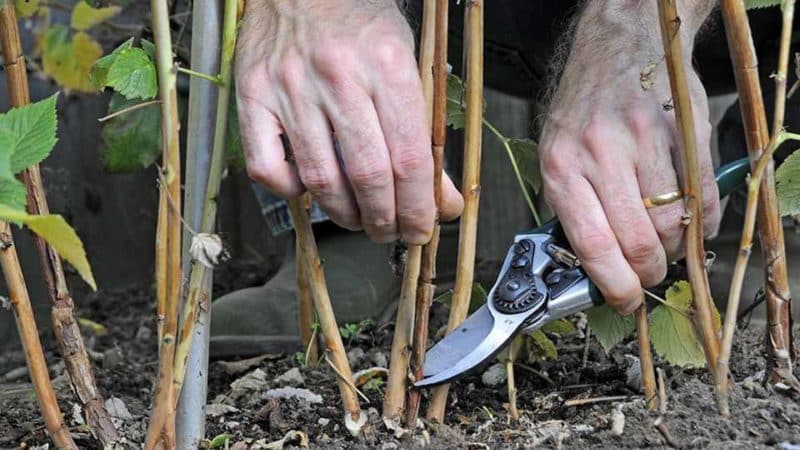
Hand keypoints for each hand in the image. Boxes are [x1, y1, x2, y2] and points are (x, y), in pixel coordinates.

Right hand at [235, 0, 462, 243]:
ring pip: (320, 178)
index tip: (422, 227)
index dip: (419, 206)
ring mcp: (289, 87)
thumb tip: (442, 198)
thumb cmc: (359, 20)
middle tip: (391, 231)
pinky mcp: (252, 95)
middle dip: (385, 219)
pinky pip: (267, 167)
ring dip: (345, 214)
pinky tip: (308, 188)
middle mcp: (337, 76)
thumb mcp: (406, 64)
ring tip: (359, 219)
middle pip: (368, 175)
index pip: (409, 158)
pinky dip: (290, 191)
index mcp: (387, 64)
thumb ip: (424, 133)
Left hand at [539, 1, 719, 314]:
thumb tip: (587, 267)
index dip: (613, 284)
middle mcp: (600, 153)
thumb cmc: (582, 108)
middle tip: (647, 277)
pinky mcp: (683, 131)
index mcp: (561, 166)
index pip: (591, 244)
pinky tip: (691, 224)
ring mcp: (645, 141)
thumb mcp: (555, 155)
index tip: (623, 301)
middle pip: (637, 241)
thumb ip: (570, 207)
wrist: (618, 47)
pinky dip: (702, 223)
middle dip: (647, 273)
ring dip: (673, 249)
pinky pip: (702, 197)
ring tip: (663, 245)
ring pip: (672, 224)